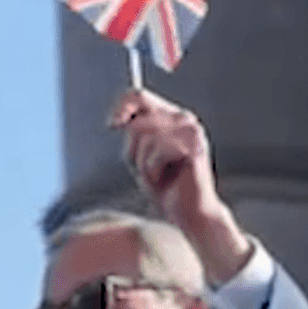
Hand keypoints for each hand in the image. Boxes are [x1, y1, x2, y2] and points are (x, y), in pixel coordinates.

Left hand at [107, 87, 251, 283]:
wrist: (189, 213)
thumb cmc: (165, 186)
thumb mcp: (139, 155)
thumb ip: (132, 133)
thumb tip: (116, 120)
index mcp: (170, 116)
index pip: (138, 95)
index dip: (121, 107)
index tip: (112, 125)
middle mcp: (183, 118)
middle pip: (138, 122)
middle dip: (134, 150)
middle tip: (149, 169)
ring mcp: (191, 129)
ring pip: (145, 138)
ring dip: (144, 163)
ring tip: (160, 175)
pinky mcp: (195, 145)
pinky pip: (157, 152)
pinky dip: (154, 171)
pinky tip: (169, 179)